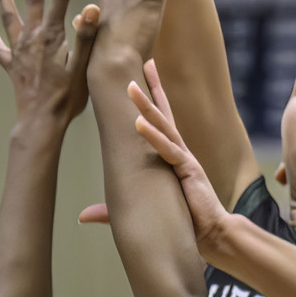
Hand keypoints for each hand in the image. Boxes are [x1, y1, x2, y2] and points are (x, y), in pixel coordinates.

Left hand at [0, 0, 99, 129]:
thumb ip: (86, 37)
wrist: (40, 122)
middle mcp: (32, 38)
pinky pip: (0, 49)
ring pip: (9, 17)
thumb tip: (91, 7)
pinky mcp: (12, 65)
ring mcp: (19, 51)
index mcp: (51, 35)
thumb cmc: (66, 97)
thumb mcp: (82, 67)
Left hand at [126, 61, 234, 257]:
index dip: (152, 98)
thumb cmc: (185, 220)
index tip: (142, 77)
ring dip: (146, 106)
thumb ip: (113, 211)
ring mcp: (185, 159)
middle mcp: (180, 152)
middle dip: (153, 87)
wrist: (212, 235)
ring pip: (164, 126)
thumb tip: (83, 216)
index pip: (161, 121)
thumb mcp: (143, 210)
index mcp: (173, 156)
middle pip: (165, 113)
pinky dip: (154, 137)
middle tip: (144, 61)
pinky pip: (169, 150)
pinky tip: (139, 124)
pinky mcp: (188, 171)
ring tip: (130, 87)